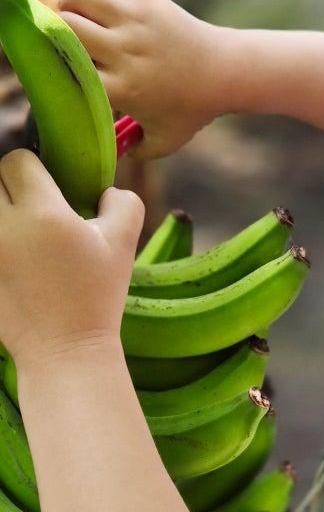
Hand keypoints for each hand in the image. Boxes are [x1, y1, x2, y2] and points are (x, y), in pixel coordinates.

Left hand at [0, 150, 143, 369]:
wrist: (64, 349)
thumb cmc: (96, 297)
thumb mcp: (123, 246)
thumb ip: (123, 203)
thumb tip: (106, 188)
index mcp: (43, 214)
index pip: (18, 161)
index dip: (35, 172)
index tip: (48, 193)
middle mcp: (5, 227)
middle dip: (12, 190)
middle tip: (33, 215)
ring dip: (1, 214)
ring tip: (19, 235)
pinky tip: (14, 259)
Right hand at [57, 0, 219, 159]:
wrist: (224, 72)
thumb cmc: (193, 109)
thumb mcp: (165, 141)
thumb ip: (136, 152)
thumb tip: (111, 149)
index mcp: (122, 89)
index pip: (70, 73)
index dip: (59, 71)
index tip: (64, 74)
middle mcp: (123, 52)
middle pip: (66, 29)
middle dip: (56, 33)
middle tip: (67, 41)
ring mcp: (134, 21)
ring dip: (68, 3)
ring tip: (76, 15)